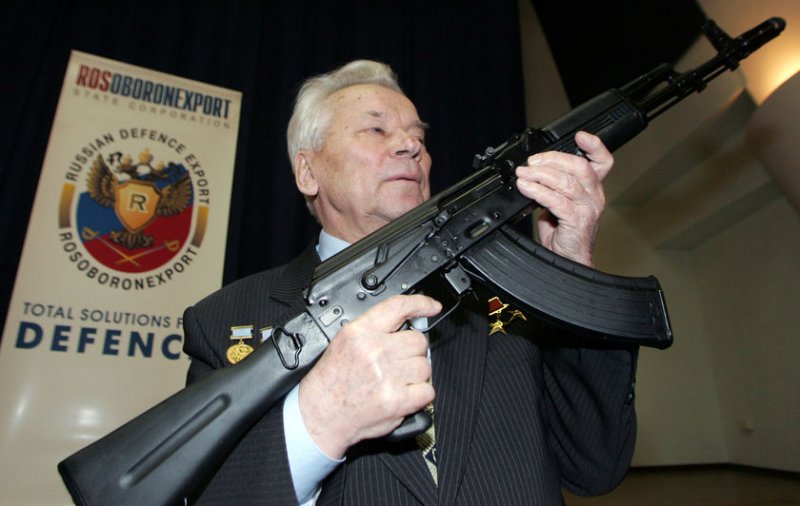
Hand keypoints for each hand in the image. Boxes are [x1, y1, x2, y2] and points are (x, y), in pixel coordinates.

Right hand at [297, 294, 441, 458]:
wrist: (321, 414)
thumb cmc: (332, 381)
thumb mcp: (345, 341)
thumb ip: (375, 329)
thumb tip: (406, 323)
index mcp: (360, 332)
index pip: (398, 307)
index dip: (420, 304)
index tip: (431, 306)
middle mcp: (374, 351)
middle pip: (418, 340)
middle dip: (412, 351)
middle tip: (397, 362)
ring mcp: (387, 375)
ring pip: (424, 366)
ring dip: (415, 374)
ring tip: (395, 380)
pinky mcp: (397, 400)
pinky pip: (427, 390)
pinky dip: (420, 395)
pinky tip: (403, 395)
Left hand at [515, 131, 612, 266]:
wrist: (567, 260)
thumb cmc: (563, 233)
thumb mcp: (558, 203)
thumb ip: (551, 186)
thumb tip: (530, 171)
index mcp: (592, 188)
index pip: (603, 161)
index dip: (595, 146)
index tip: (580, 136)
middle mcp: (594, 196)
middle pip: (579, 166)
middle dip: (552, 159)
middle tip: (531, 162)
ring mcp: (588, 208)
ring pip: (566, 182)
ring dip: (540, 174)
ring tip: (523, 174)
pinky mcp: (577, 220)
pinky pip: (556, 200)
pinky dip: (538, 191)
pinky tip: (526, 188)